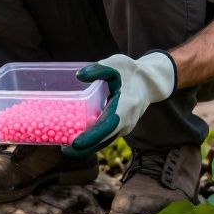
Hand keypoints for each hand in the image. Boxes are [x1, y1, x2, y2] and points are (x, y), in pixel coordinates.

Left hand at [61, 51, 175, 156]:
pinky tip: (77, 142)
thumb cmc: (130, 72)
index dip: (92, 136)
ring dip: (87, 147)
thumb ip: (99, 69)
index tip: (77, 143)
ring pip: (104, 141)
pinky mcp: (120, 128)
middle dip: (85, 147)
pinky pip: (106, 138)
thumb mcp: (116, 64)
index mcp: (126, 107)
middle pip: (104, 139)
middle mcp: (126, 122)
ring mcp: (124, 127)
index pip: (108, 126)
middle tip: (64, 149)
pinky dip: (92, 141)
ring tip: (66, 148)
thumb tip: (79, 75)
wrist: (148, 82)